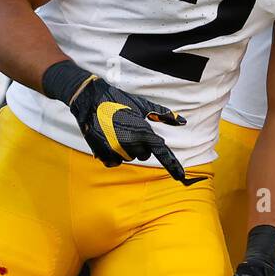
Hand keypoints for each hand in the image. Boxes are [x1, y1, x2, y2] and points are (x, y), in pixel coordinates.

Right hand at [41, 60, 186, 181]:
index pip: (162, 152)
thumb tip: (183, 121)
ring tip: (116, 131)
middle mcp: (131, 143)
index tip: (182, 177)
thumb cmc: (119, 100)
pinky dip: (112, 155)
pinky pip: (114, 162)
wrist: (90, 98)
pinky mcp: (103, 153)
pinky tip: (107, 140)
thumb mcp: (143, 105)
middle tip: (129, 129)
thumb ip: (164, 115)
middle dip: (140, 146)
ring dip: (125, 149)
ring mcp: (116, 150)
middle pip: (144, 155)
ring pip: (128, 158)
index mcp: (143, 131)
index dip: (173, 166)